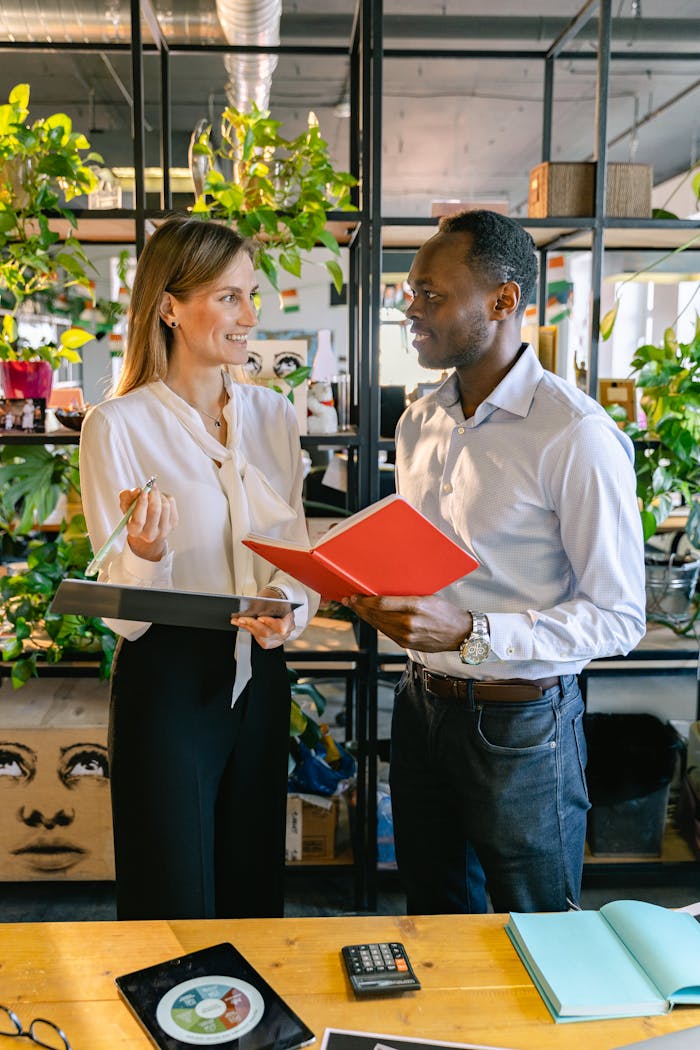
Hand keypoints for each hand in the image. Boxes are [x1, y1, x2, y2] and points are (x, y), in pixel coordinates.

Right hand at [122, 482, 177, 561]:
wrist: (148, 527)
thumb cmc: (134, 513)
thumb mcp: (125, 505)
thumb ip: (126, 497)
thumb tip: (138, 490)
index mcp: (134, 531)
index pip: (138, 520)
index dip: (141, 504)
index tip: (142, 491)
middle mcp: (149, 534)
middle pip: (155, 511)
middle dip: (153, 495)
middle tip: (151, 485)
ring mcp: (164, 530)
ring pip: (165, 506)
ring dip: (159, 495)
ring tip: (153, 493)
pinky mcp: (173, 523)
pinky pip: (171, 503)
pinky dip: (165, 496)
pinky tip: (159, 499)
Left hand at [230, 587, 295, 648]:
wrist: (276, 603)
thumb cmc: (274, 599)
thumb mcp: (269, 598)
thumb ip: (262, 605)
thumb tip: (250, 611)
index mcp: (289, 618)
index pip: (281, 626)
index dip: (270, 623)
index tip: (259, 617)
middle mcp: (287, 630)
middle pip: (268, 633)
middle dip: (253, 625)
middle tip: (241, 619)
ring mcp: (280, 637)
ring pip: (263, 639)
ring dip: (249, 628)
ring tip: (238, 620)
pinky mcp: (272, 641)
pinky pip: (261, 641)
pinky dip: (251, 631)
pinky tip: (243, 625)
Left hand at [344, 594, 471, 651]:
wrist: (461, 634)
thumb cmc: (446, 612)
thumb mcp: (428, 597)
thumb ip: (406, 597)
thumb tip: (383, 593)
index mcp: (415, 606)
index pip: (382, 603)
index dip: (365, 600)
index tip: (355, 596)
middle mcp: (409, 623)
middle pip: (376, 615)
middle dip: (360, 608)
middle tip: (349, 601)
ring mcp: (407, 636)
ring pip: (379, 625)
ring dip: (365, 617)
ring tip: (356, 609)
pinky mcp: (406, 644)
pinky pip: (386, 632)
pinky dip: (376, 625)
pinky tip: (371, 619)